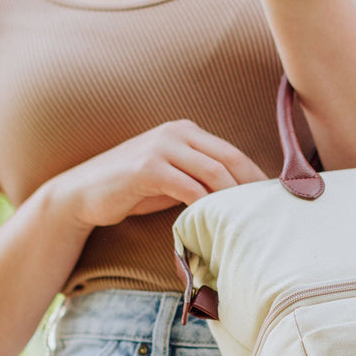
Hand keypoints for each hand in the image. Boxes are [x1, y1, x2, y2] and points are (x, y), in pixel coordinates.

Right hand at [49, 120, 268, 231]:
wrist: (81, 194)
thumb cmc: (131, 189)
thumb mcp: (171, 176)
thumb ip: (200, 177)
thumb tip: (239, 197)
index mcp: (186, 130)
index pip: (232, 152)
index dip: (256, 176)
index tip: (273, 199)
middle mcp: (176, 132)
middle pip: (229, 159)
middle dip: (252, 188)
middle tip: (269, 213)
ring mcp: (161, 147)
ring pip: (212, 173)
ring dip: (233, 199)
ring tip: (247, 222)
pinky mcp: (147, 168)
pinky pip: (188, 188)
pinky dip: (205, 207)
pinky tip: (214, 225)